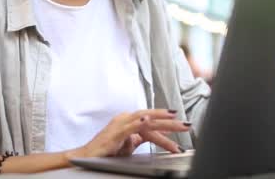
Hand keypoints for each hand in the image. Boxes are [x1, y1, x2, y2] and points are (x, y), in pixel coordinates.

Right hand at [70, 109, 190, 158]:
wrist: (87, 156)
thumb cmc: (106, 152)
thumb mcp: (127, 145)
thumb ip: (139, 138)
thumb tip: (153, 136)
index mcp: (128, 121)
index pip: (151, 121)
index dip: (166, 125)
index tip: (180, 127)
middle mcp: (125, 118)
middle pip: (152, 117)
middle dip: (170, 121)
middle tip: (187, 124)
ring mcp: (120, 123)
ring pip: (146, 119)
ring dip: (163, 122)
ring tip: (177, 122)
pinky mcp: (116, 131)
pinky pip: (131, 125)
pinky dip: (140, 122)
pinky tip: (148, 119)